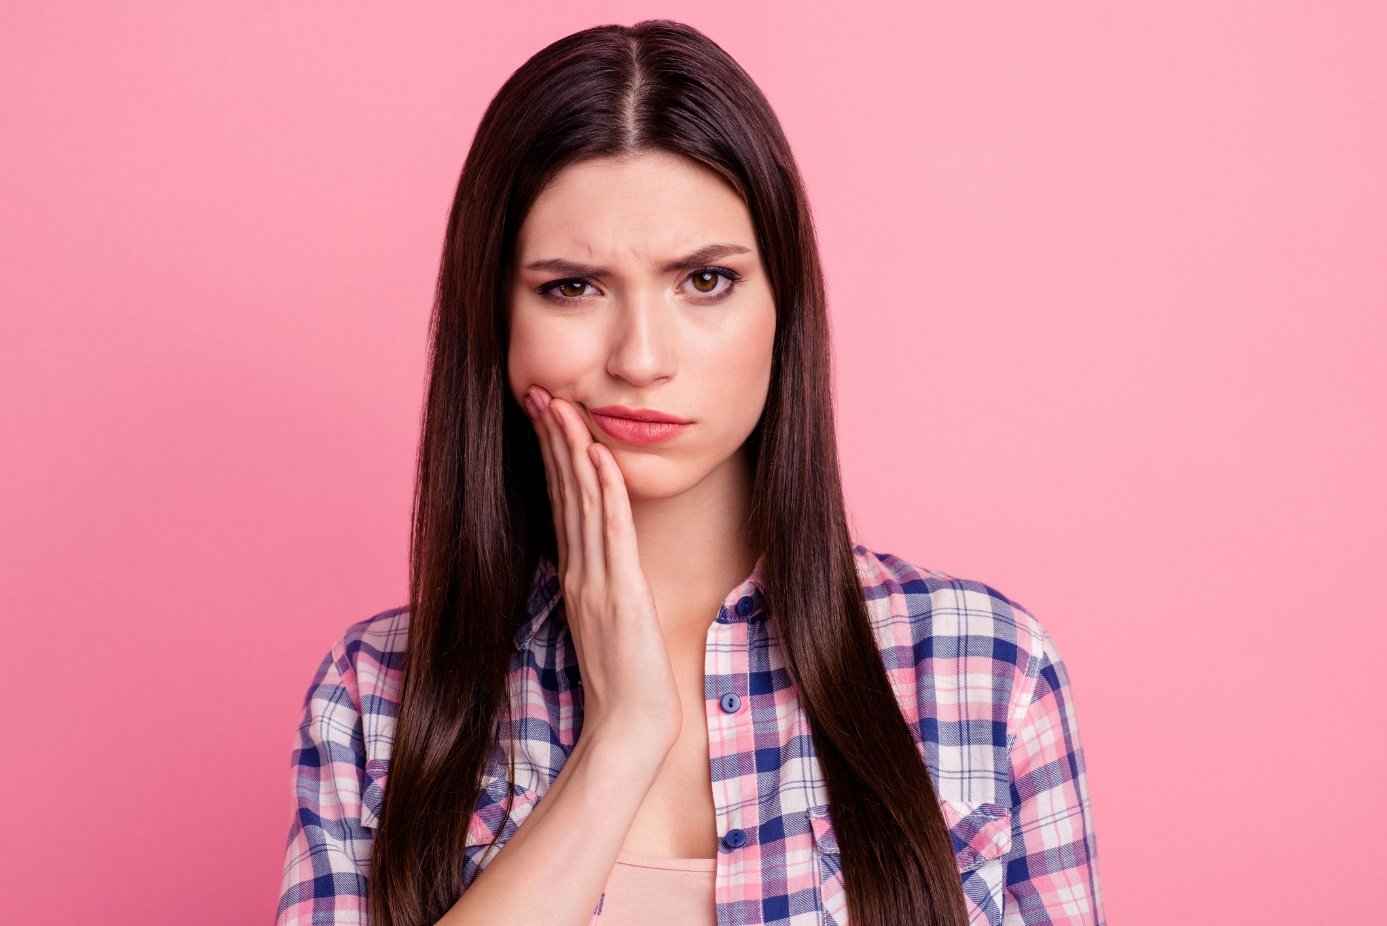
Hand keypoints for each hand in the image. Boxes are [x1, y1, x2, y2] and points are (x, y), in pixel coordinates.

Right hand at [522, 385, 682, 755]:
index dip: (551, 457)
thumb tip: (596, 558)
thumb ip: (598, 586)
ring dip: (572, 452)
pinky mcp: (620, 595)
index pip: (560, 503)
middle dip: (552, 439)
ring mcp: (596, 582)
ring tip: (562, 407)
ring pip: (582, 503)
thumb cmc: (623, 681)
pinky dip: (605, 492)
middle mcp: (579, 572)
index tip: (543, 416)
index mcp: (576, 576)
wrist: (629, 727)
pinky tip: (599, 456)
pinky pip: (611, 534)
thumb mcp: (606, 622)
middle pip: (563, 493)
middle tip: (539, 392)